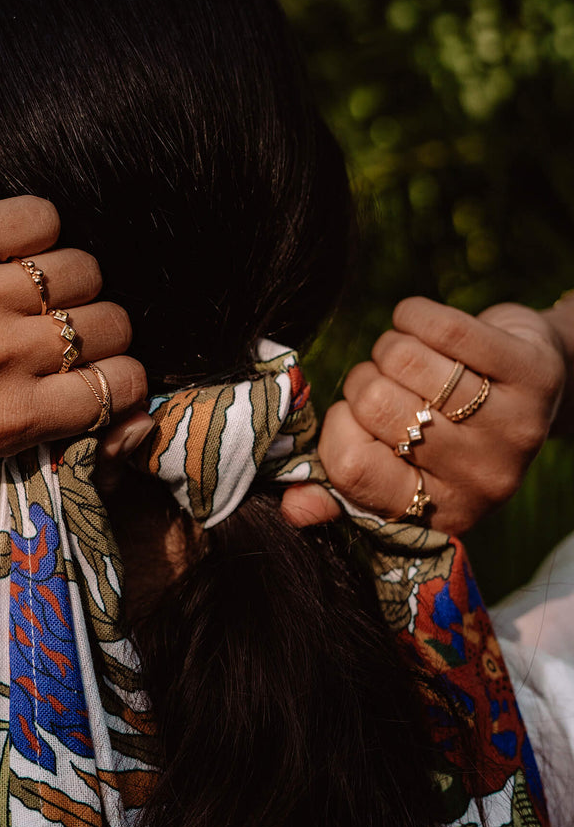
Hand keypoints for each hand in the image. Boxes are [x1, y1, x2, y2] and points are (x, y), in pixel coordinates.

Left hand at [0, 196, 147, 465]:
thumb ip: (48, 441)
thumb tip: (136, 423)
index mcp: (0, 421)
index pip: (116, 387)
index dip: (123, 375)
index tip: (105, 368)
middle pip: (110, 323)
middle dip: (98, 327)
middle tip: (62, 328)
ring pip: (84, 268)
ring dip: (68, 279)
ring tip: (31, 289)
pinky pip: (41, 217)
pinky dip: (36, 231)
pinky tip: (8, 252)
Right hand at [282, 297, 565, 532]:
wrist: (532, 388)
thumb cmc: (445, 428)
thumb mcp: (401, 469)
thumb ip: (344, 490)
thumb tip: (292, 507)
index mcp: (438, 512)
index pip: (353, 467)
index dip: (339, 428)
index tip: (354, 416)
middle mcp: (482, 481)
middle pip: (375, 405)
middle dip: (366, 380)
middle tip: (388, 383)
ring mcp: (514, 430)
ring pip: (404, 360)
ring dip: (391, 345)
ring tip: (409, 356)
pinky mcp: (533, 374)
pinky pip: (446, 328)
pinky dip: (414, 314)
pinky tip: (416, 321)